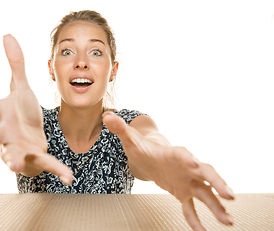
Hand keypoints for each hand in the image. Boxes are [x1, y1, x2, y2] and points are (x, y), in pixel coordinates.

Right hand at [0, 34, 72, 184]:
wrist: (31, 135)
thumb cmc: (21, 112)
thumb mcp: (20, 87)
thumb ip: (16, 64)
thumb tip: (7, 34)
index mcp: (0, 114)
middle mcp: (5, 133)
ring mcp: (19, 147)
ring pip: (14, 154)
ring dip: (14, 160)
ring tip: (15, 167)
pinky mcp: (36, 156)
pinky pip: (47, 163)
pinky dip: (58, 170)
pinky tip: (69, 177)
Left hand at [103, 112, 233, 230]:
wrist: (148, 155)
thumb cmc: (141, 146)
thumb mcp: (130, 139)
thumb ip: (120, 129)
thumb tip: (107, 117)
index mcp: (173, 153)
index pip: (184, 155)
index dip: (190, 160)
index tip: (198, 166)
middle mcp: (185, 167)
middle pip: (206, 174)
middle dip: (218, 183)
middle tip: (230, 196)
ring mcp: (186, 181)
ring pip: (205, 193)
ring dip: (216, 206)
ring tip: (228, 222)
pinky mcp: (182, 192)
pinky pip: (190, 207)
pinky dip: (195, 219)